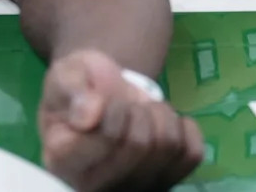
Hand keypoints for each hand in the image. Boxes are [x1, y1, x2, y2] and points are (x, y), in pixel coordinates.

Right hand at [39, 50, 202, 191]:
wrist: (98, 96)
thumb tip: (90, 113)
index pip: (108, 136)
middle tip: (125, 104)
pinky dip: (183, 127)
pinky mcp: (164, 184)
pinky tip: (160, 124)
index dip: (114, 108)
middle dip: (138, 109)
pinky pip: (191, 154)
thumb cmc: (78, 87)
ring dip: (159, 114)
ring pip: (168, 147)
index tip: (102, 100)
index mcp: (64, 159)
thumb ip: (72, 89)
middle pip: (140, 144)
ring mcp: (133, 188)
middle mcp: (95, 185)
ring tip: (140, 111)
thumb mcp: (65, 75)